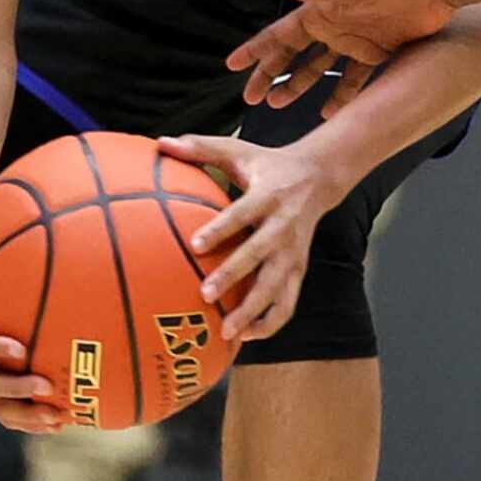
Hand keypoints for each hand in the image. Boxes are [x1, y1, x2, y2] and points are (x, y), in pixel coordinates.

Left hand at [158, 134, 347, 342]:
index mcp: (267, 196)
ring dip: (254, 311)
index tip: (196, 245)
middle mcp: (283, 227)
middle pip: (260, 256)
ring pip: (277, 287)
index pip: (243, 214)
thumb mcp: (239, 151)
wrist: (319, 177)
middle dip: (235, 277)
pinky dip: (272, 322)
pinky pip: (289, 302)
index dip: (221, 230)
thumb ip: (202, 148)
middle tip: (205, 295)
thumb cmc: (268, 165)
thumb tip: (161, 142)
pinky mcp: (300, 268)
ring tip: (227, 331)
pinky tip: (248, 337)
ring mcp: (294, 252)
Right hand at [228, 0, 457, 118]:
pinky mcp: (376, 53)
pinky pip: (353, 80)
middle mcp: (332, 27)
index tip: (232, 66)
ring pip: (318, 69)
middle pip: (292, 55)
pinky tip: (329, 114)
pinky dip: (341, 97)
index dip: (255, 50)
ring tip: (279, 105)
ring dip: (299, 86)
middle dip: (270, 75)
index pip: (278, 35)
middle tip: (251, 98)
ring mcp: (353, 41)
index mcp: (320, 13)